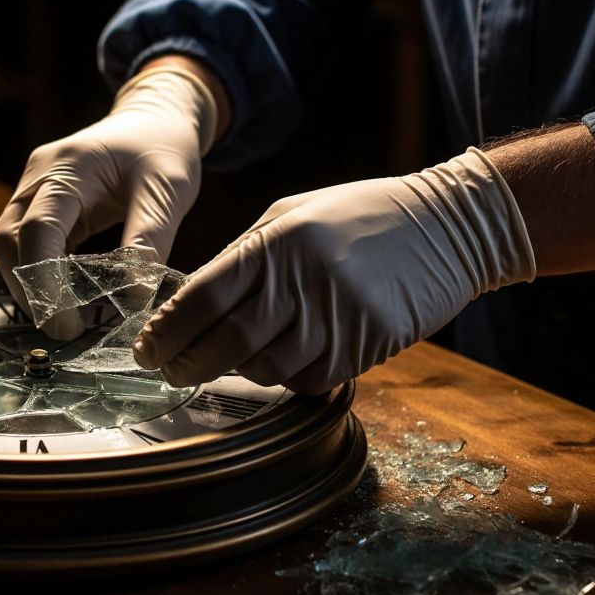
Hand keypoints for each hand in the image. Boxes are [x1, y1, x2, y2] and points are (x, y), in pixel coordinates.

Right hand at [0, 64, 217, 338]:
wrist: (154, 119)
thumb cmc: (163, 149)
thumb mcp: (167, 191)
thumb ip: (148, 241)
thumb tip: (133, 299)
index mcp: (69, 167)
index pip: (39, 228)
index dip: (45, 282)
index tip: (66, 324)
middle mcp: (39, 176)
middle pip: (9, 241)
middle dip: (30, 291)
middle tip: (66, 331)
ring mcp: (34, 188)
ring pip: (10, 247)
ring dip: (31, 286)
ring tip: (69, 320)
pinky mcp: (41, 203)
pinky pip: (28, 244)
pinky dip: (42, 274)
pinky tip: (69, 298)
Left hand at [132, 148, 536, 394]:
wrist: (448, 228)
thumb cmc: (361, 214)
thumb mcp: (292, 213)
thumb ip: (244, 254)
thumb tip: (193, 297)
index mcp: (277, 243)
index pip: (203, 297)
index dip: (167, 329)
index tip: (146, 347)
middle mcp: (303, 283)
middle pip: (226, 343)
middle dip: (187, 364)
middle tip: (170, 369)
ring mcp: (336, 320)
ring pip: (265, 370)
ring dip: (237, 371)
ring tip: (227, 359)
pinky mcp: (365, 348)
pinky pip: (307, 380)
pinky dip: (284, 378)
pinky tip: (281, 359)